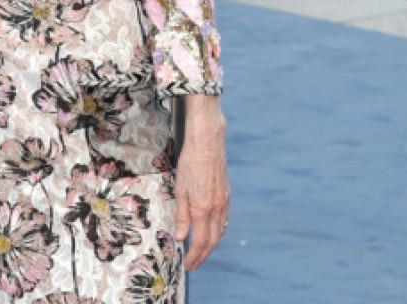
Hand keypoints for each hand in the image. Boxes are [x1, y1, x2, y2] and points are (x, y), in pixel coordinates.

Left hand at [174, 96, 229, 270]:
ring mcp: (224, 201)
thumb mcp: (180, 188)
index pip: (200, 241)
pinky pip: (224, 220)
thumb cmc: (190, 162)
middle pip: (212, 241)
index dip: (195, 256)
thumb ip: (182, 215)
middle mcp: (217, 208)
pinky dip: (217, 232)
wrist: (208, 142)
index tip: (188, 265)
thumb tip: (181, 237)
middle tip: (193, 265)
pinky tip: (212, 232)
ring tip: (201, 253)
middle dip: (202, 256)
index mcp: (203, 208)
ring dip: (211, 246)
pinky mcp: (226, 194)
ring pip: (220, 231)